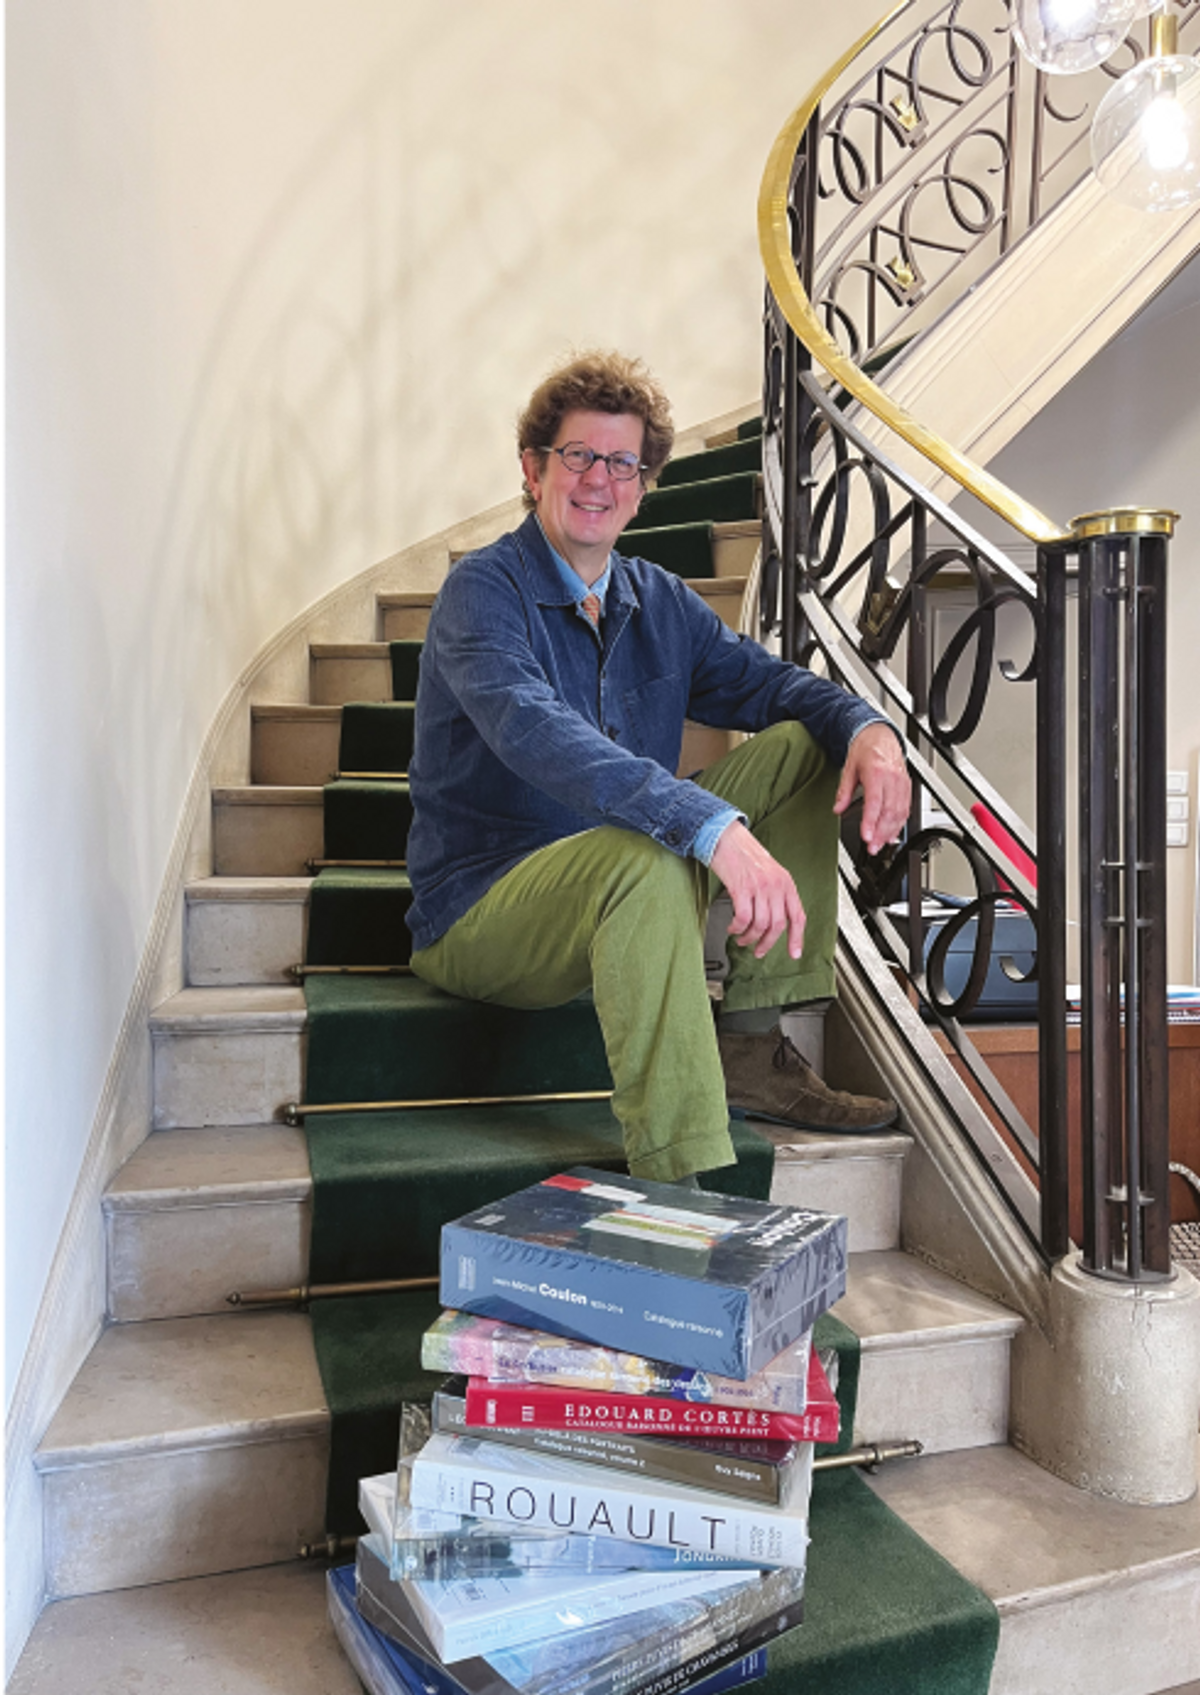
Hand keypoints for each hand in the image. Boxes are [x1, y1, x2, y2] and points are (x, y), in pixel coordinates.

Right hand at [710, 821, 805, 959]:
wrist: (726, 836)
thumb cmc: (744, 854)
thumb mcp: (769, 872)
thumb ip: (776, 893)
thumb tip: (775, 920)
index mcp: (786, 883)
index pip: (798, 916)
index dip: (797, 938)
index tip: (794, 953)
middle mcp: (776, 885)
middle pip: (778, 925)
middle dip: (767, 943)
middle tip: (759, 951)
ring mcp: (759, 887)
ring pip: (760, 925)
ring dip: (750, 938)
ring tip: (742, 939)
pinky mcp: (741, 888)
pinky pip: (743, 918)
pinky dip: (737, 928)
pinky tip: (733, 928)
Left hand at [833, 723, 910, 855]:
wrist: (881, 735)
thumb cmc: (866, 749)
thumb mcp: (849, 768)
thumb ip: (844, 791)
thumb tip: (838, 809)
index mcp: (876, 772)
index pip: (875, 802)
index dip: (871, 821)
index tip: (866, 836)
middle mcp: (892, 778)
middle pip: (889, 811)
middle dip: (880, 833)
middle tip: (871, 847)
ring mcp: (902, 783)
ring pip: (900, 812)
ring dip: (890, 831)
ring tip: (879, 844)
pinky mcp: (907, 786)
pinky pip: (906, 808)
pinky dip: (899, 823)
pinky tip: (891, 834)